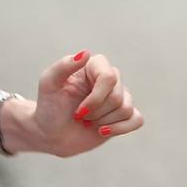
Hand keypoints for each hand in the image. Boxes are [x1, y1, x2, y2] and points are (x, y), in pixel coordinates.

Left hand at [20, 51, 142, 156]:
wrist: (51, 133)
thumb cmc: (49, 106)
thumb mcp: (49, 83)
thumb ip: (64, 65)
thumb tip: (86, 53)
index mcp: (94, 65)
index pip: (109, 77)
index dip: (96, 99)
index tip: (78, 112)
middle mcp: (110, 78)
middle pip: (117, 96)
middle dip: (96, 112)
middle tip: (80, 116)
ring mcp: (119, 96)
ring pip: (126, 109)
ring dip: (103, 122)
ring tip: (88, 122)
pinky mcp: (125, 114)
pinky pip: (137, 119)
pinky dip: (119, 129)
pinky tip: (102, 131)